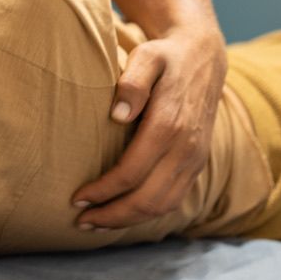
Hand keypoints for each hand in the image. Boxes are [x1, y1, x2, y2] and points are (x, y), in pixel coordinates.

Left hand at [71, 28, 227, 229]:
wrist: (203, 56)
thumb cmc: (165, 57)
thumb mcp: (147, 56)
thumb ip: (133, 81)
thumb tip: (118, 115)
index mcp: (170, 126)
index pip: (132, 173)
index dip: (103, 190)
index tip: (76, 198)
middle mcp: (187, 148)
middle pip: (148, 200)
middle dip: (112, 215)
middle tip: (80, 221)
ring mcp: (195, 159)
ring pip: (163, 206)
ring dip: (129, 220)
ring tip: (97, 223)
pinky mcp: (197, 163)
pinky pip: (174, 199)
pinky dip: (148, 214)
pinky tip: (124, 213)